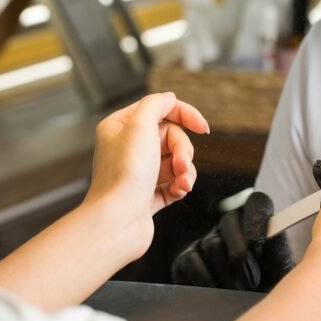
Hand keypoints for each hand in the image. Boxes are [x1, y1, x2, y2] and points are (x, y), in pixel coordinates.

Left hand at [83, 92, 209, 259]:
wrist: (118, 222)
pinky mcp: (147, 194)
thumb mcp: (140, 126)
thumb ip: (156, 104)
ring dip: (185, 171)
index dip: (185, 115)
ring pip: (176, 161)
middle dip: (183, 151)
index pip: (160, 110)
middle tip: (182, 164)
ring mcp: (139, 172)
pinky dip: (180, 186)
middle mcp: (128, 148)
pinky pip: (174, 182)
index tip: (202, 127)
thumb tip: (169, 98)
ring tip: (182, 183)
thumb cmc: (124, 176)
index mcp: (121, 127)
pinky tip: (178, 192)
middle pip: (172, 137)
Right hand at [170, 192, 293, 291]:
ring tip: (238, 291)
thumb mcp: (279, 273)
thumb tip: (272, 233)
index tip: (258, 242)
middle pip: (229, 220)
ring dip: (227, 272)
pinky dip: (205, 280)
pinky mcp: (185, 259)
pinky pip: (192, 260)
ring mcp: (206, 242)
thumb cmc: (267, 291)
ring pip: (212, 243)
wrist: (246, 316)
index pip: (257, 203)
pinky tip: (216, 292)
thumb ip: (278, 250)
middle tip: (251, 281)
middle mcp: (230, 228)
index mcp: (257, 224)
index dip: (255, 217)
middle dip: (240, 253)